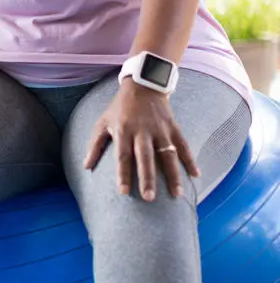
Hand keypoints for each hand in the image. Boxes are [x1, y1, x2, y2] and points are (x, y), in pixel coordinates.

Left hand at [83, 79, 200, 200]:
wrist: (143, 85)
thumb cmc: (119, 108)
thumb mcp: (103, 122)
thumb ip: (94, 144)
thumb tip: (86, 166)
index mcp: (124, 130)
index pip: (123, 156)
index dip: (123, 174)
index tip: (123, 192)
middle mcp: (143, 131)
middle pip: (145, 157)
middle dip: (147, 178)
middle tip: (149, 197)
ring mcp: (160, 129)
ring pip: (168, 154)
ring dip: (173, 175)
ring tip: (177, 194)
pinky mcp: (173, 127)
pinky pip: (184, 145)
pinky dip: (190, 160)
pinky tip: (196, 175)